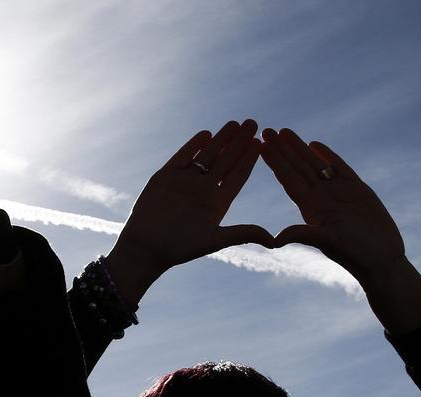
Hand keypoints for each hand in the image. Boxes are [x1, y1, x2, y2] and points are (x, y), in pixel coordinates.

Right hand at [105, 119, 270, 302]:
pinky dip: (193, 145)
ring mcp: (185, 181)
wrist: (146, 248)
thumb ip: (242, 234)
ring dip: (220, 139)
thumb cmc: (180, 248)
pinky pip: (182, 157)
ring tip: (234, 123)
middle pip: (225, 160)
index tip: (260, 143)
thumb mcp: (215, 240)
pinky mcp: (166, 177)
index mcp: (218, 202)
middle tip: (253, 123)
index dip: (249, 159)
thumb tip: (274, 239)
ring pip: (207, 155)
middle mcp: (204, 189)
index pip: (238, 175)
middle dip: (239, 142)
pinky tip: (206, 134)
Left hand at [260, 128, 405, 284]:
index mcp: (309, 207)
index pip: (288, 179)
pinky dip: (327, 156)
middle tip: (265, 129)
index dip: (275, 162)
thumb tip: (275, 239)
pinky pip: (339, 168)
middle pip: (297, 167)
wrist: (381, 259)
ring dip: (299, 148)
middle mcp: (320, 197)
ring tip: (284, 131)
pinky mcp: (357, 189)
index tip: (261, 145)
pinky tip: (314, 144)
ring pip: (315, 164)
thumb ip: (303, 234)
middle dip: (282, 149)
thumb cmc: (354, 254)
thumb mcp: (326, 242)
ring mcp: (338, 192)